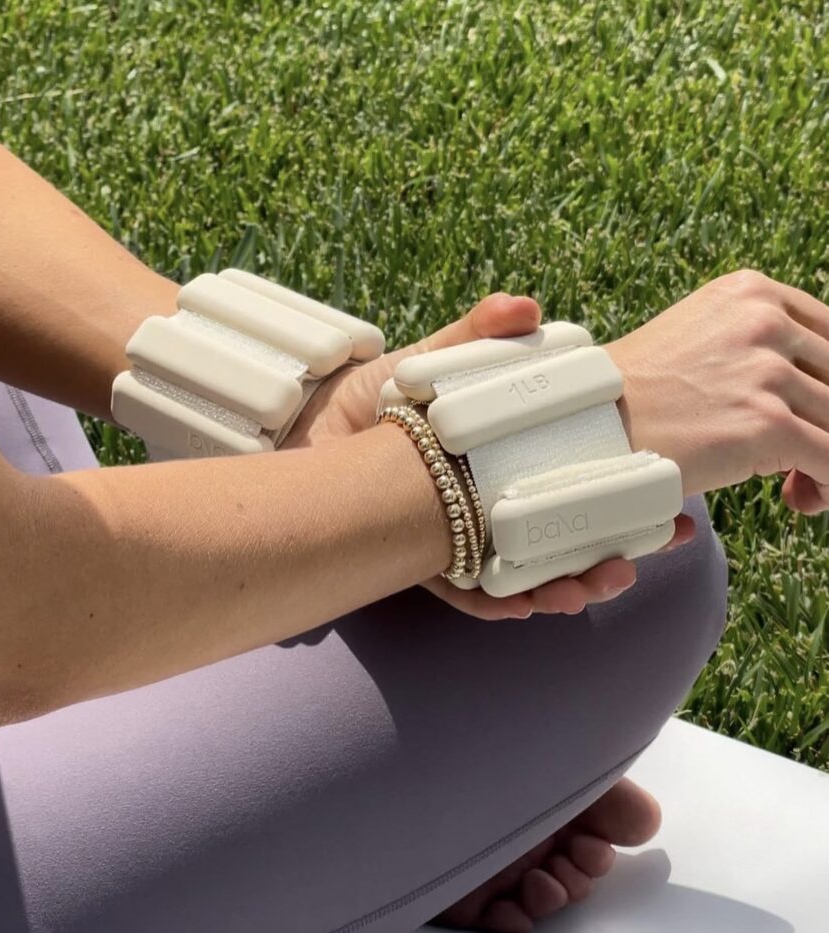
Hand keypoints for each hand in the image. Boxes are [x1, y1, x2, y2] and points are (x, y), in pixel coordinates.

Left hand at [285, 293, 693, 619]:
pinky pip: (470, 594)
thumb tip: (529, 306)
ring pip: (524, 573)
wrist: (285, 436)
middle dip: (609, 550)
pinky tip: (531, 601)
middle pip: (561, 535)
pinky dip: (501, 600)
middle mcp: (485, 504)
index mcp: (498, 461)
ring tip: (593, 584)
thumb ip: (474, 340)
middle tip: (645, 553)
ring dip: (565, 584)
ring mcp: (457, 538)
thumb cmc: (358, 401)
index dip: (625, 492)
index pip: (575, 480)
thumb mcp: (423, 363)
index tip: (673, 498)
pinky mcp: (421, 564)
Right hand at [606, 269, 828, 513]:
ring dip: (827, 461)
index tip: (809, 416)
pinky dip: (828, 485)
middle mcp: (765, 320)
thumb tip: (804, 395)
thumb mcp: (698, 339)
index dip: (828, 383)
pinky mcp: (765, 424)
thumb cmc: (633, 397)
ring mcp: (767, 372)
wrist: (586, 426)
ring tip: (799, 488)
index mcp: (752, 292)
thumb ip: (752, 347)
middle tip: (802, 462)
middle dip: (828, 423)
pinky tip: (803, 499)